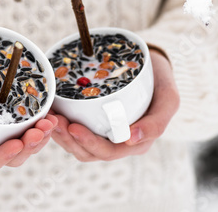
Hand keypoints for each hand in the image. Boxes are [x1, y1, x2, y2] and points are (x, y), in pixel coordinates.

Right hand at [0, 61, 57, 170]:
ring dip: (42, 135)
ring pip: (29, 140)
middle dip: (31, 145)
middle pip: (16, 154)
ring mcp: (6, 126)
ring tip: (50, 122)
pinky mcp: (17, 111)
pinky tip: (52, 114)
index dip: (5, 155)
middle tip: (41, 130)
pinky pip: (35, 122)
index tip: (17, 143)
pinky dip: (45, 121)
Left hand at [51, 49, 178, 161]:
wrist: (154, 66)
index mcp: (137, 143)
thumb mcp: (168, 99)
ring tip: (49, 117)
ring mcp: (106, 134)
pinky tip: (52, 113)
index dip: (88, 143)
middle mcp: (120, 143)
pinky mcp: (95, 123)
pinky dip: (62, 126)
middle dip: (68, 139)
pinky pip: (75, 133)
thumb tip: (130, 139)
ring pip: (78, 145)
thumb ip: (157, 121)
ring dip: (61, 135)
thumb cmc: (162, 82)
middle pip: (88, 152)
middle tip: (54, 120)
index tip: (72, 126)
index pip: (108, 152)